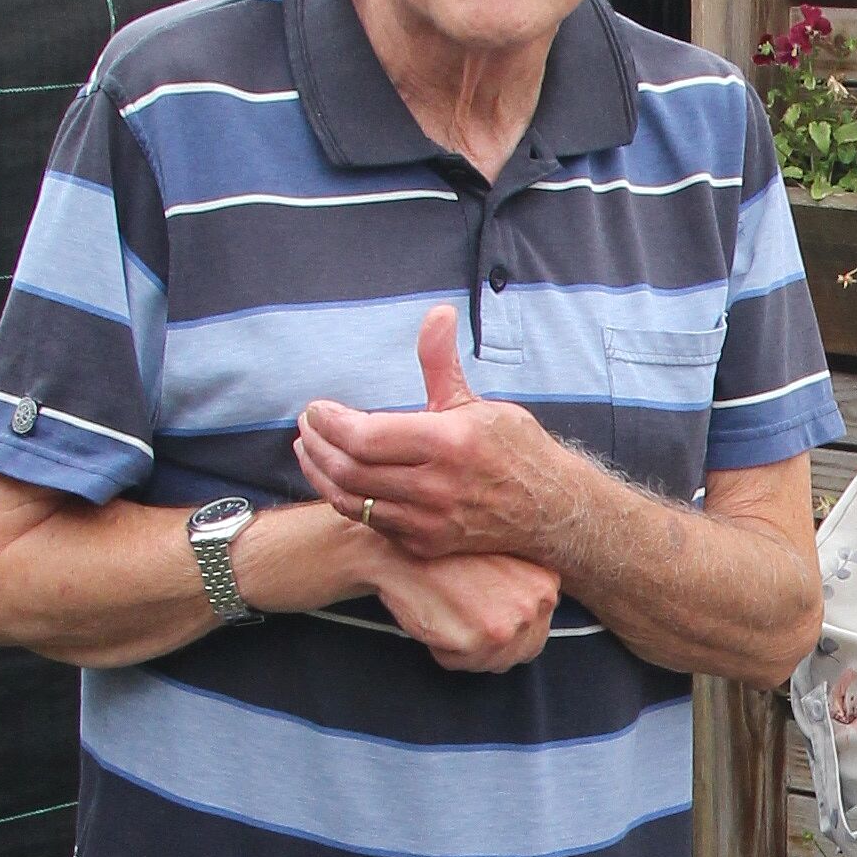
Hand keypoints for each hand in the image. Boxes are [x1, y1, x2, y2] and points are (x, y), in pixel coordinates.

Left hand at [295, 305, 584, 562]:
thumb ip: (442, 363)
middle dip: (317, 444)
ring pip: (353, 500)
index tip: (317, 408)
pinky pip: (370, 522)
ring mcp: (431, 520)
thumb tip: (437, 312)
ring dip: (321, 473)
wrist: (549, 510)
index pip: (366, 437)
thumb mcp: (478, 403)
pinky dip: (344, 499)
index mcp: (449, 442)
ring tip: (309, 449)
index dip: (330, 423)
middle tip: (306, 426)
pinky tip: (335, 479)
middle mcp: (438, 486)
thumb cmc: (513, 450)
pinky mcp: (427, 543)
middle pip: (351, 469)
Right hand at [370, 545, 562, 673]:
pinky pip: (463, 664)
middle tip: (458, 614)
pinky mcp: (482, 639)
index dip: (502, 630)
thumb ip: (524, 591)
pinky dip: (444, 651)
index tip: (478, 610)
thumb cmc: (444, 560)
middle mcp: (538, 602)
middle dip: (486, 644)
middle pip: (517, 653)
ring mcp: (511, 622)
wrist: (399, 553)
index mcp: (547, 583)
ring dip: (464, 649)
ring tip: (447, 613)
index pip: (536, 633)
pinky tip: (436, 619)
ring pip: (491, 663)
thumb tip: (532, 626)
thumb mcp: (501, 563)